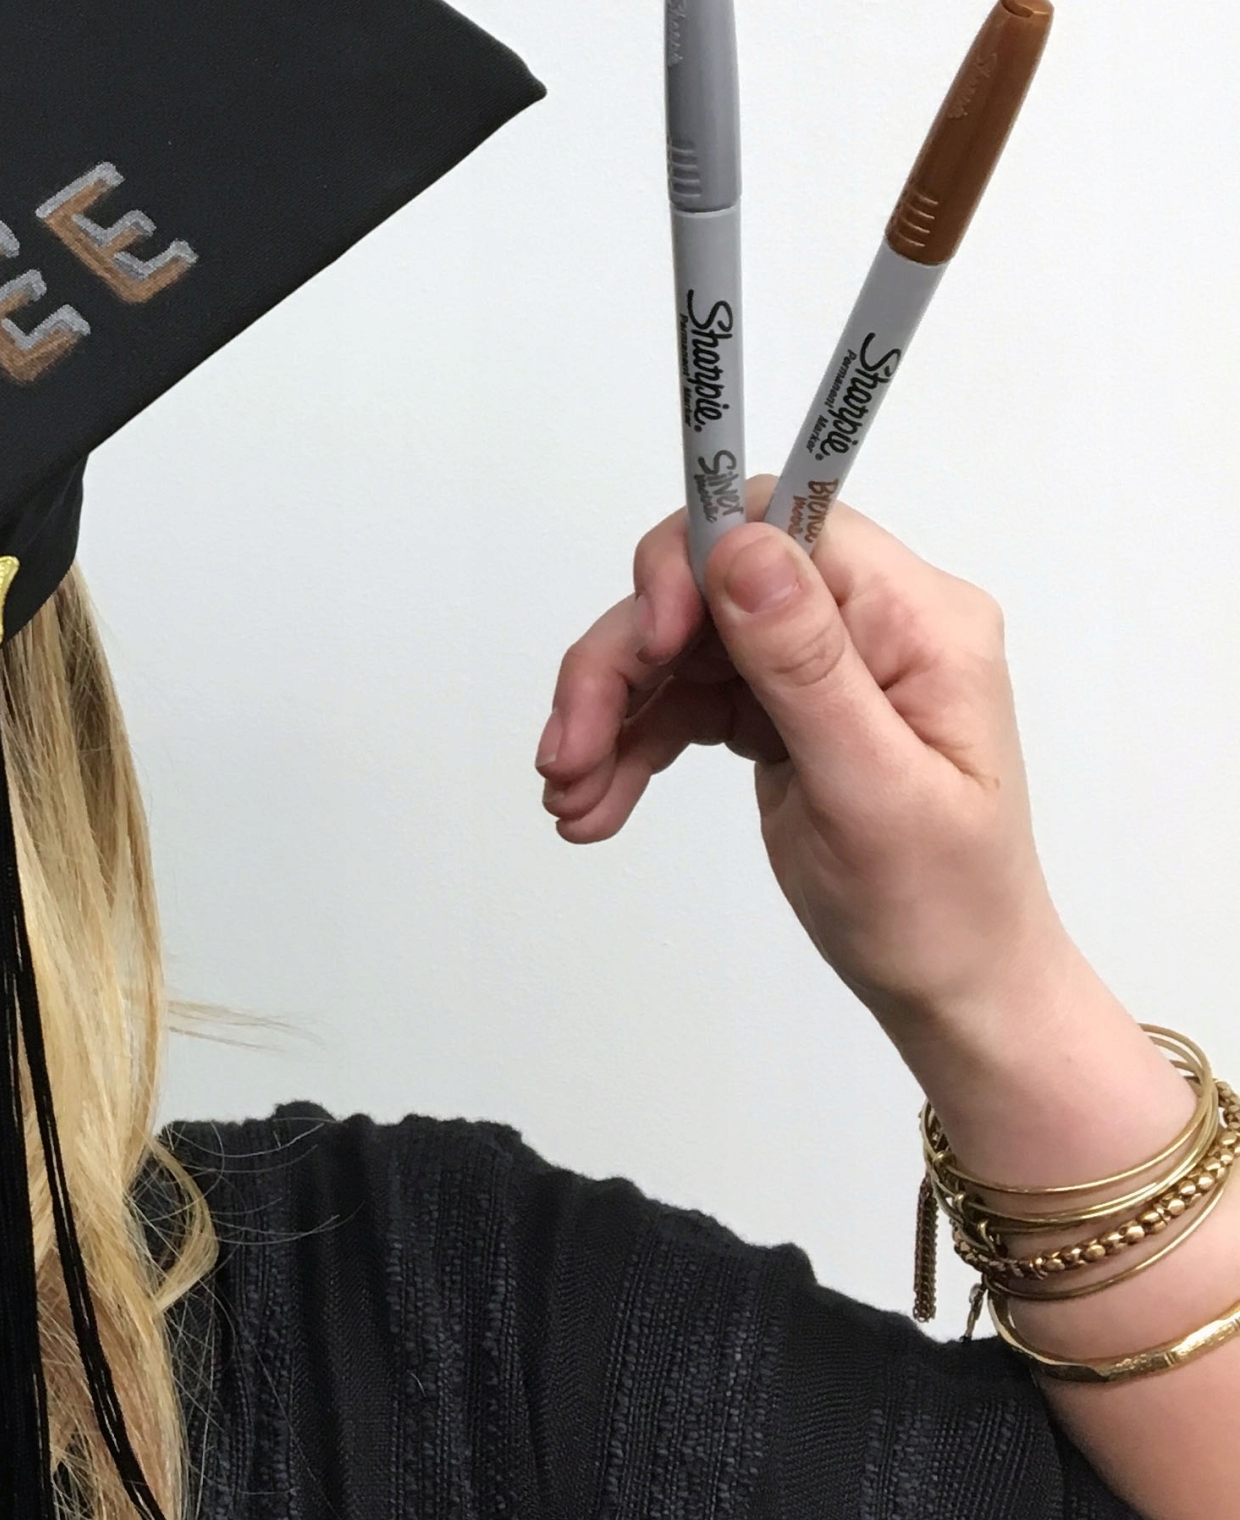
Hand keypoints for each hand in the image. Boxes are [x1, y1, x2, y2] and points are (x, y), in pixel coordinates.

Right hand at [534, 487, 1070, 1037]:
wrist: (956, 992)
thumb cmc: (941, 907)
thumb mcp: (875, 790)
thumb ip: (806, 665)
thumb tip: (740, 549)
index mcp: (915, 620)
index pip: (780, 528)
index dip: (691, 566)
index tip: (646, 646)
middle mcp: (868, 622)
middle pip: (706, 587)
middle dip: (624, 662)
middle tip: (563, 755)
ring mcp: (819, 663)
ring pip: (678, 642)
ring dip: (609, 711)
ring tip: (568, 796)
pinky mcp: (780, 706)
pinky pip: (684, 697)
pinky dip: (629, 744)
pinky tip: (594, 801)